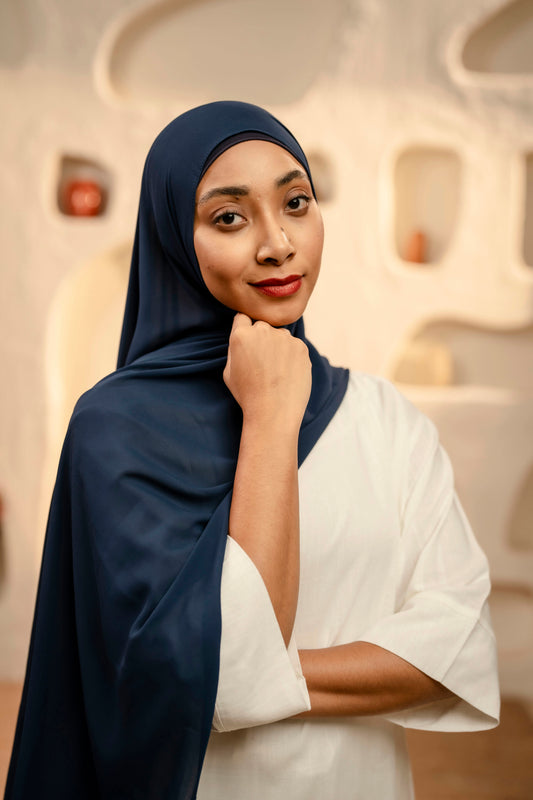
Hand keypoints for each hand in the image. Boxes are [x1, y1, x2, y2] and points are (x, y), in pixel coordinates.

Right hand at [224, 313, 311, 428]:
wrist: (274, 412)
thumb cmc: (248, 395)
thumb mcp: (228, 371)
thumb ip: (234, 348)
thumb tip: (242, 336)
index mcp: (241, 335)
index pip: (242, 318)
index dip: (244, 330)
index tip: (248, 343)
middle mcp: (263, 330)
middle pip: (262, 326)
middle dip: (262, 339)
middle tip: (263, 362)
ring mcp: (285, 338)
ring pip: (280, 336)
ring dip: (278, 346)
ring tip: (276, 371)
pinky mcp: (301, 347)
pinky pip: (294, 346)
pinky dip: (292, 356)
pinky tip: (287, 373)